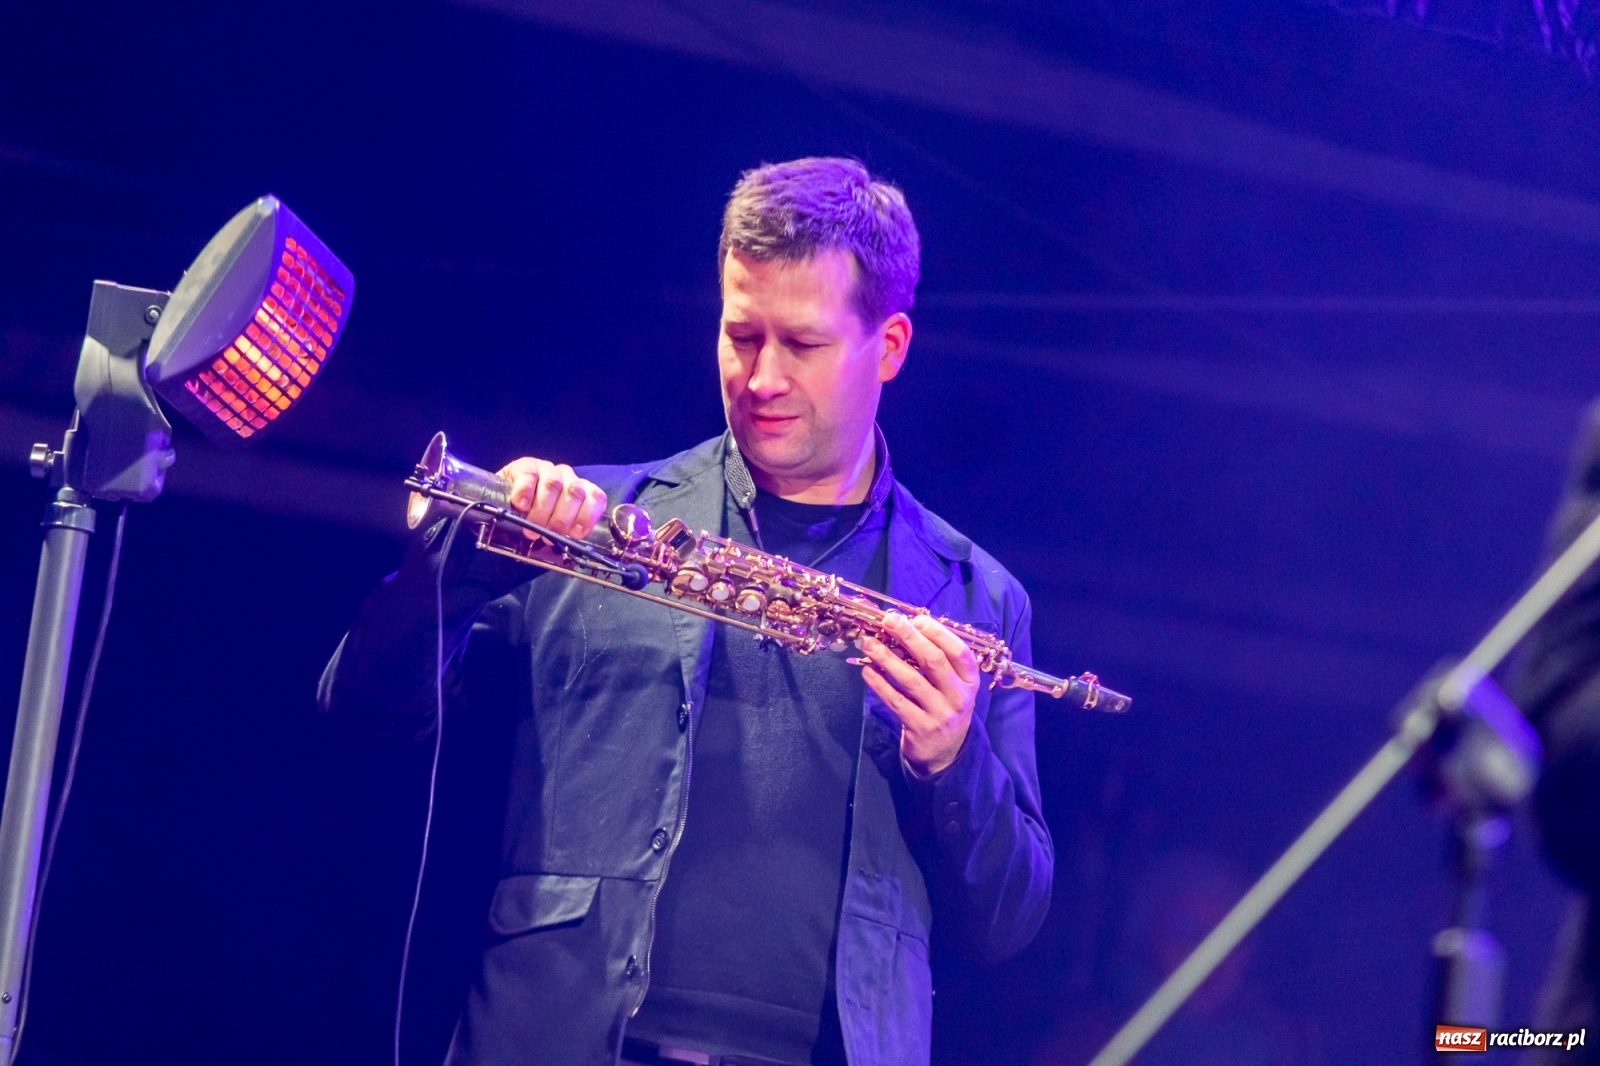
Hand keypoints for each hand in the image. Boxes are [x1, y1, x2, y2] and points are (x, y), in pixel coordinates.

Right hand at [495, 457, 607, 541]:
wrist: (505, 496)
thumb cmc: (534, 515)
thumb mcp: (553, 525)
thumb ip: (565, 530)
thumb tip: (567, 544)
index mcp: (581, 491)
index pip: (595, 498)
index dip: (587, 517)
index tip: (575, 534)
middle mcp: (568, 477)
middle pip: (574, 493)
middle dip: (561, 519)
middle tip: (548, 536)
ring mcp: (548, 469)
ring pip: (553, 485)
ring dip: (542, 511)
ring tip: (531, 528)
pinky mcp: (526, 466)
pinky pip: (529, 476)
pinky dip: (525, 492)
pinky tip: (521, 506)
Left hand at [858, 612, 979, 775]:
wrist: (945, 752)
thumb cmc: (944, 705)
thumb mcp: (952, 684)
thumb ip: (938, 659)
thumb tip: (908, 627)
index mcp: (969, 680)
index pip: (958, 651)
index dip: (938, 633)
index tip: (916, 619)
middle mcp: (959, 696)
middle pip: (934, 661)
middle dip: (909, 638)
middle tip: (889, 622)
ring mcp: (940, 714)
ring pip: (911, 680)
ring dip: (887, 658)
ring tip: (870, 643)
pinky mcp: (920, 728)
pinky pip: (896, 701)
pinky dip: (880, 684)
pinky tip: (867, 670)